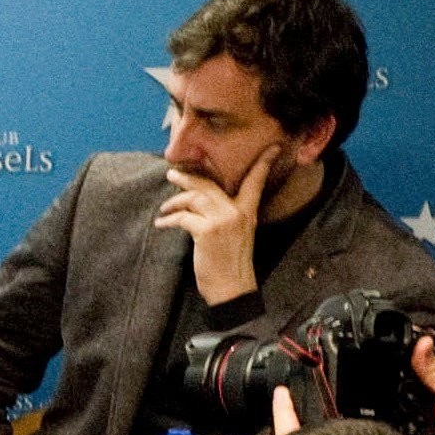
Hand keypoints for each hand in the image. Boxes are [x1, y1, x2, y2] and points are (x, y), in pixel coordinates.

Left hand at [156, 148, 272, 306]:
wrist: (232, 287)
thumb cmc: (231, 263)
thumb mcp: (237, 235)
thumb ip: (226, 216)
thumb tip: (202, 203)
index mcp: (248, 212)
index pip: (256, 182)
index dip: (263, 164)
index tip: (272, 147)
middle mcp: (237, 212)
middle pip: (210, 185)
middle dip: (188, 178)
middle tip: (173, 174)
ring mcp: (222, 220)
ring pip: (194, 197)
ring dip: (175, 201)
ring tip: (164, 209)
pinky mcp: (207, 231)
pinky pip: (183, 217)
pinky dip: (169, 220)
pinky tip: (162, 225)